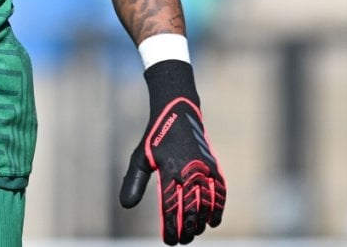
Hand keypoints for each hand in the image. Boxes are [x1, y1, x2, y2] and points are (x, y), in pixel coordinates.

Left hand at [120, 62, 225, 244]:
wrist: (178, 113)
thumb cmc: (156, 138)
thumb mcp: (141, 158)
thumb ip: (135, 182)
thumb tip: (126, 206)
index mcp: (169, 170)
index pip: (171, 207)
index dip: (171, 227)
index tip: (169, 241)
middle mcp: (189, 171)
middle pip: (191, 210)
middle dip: (188, 229)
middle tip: (182, 241)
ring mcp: (204, 169)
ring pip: (207, 203)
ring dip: (202, 222)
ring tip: (195, 234)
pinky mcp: (213, 166)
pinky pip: (220, 192)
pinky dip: (218, 208)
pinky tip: (213, 221)